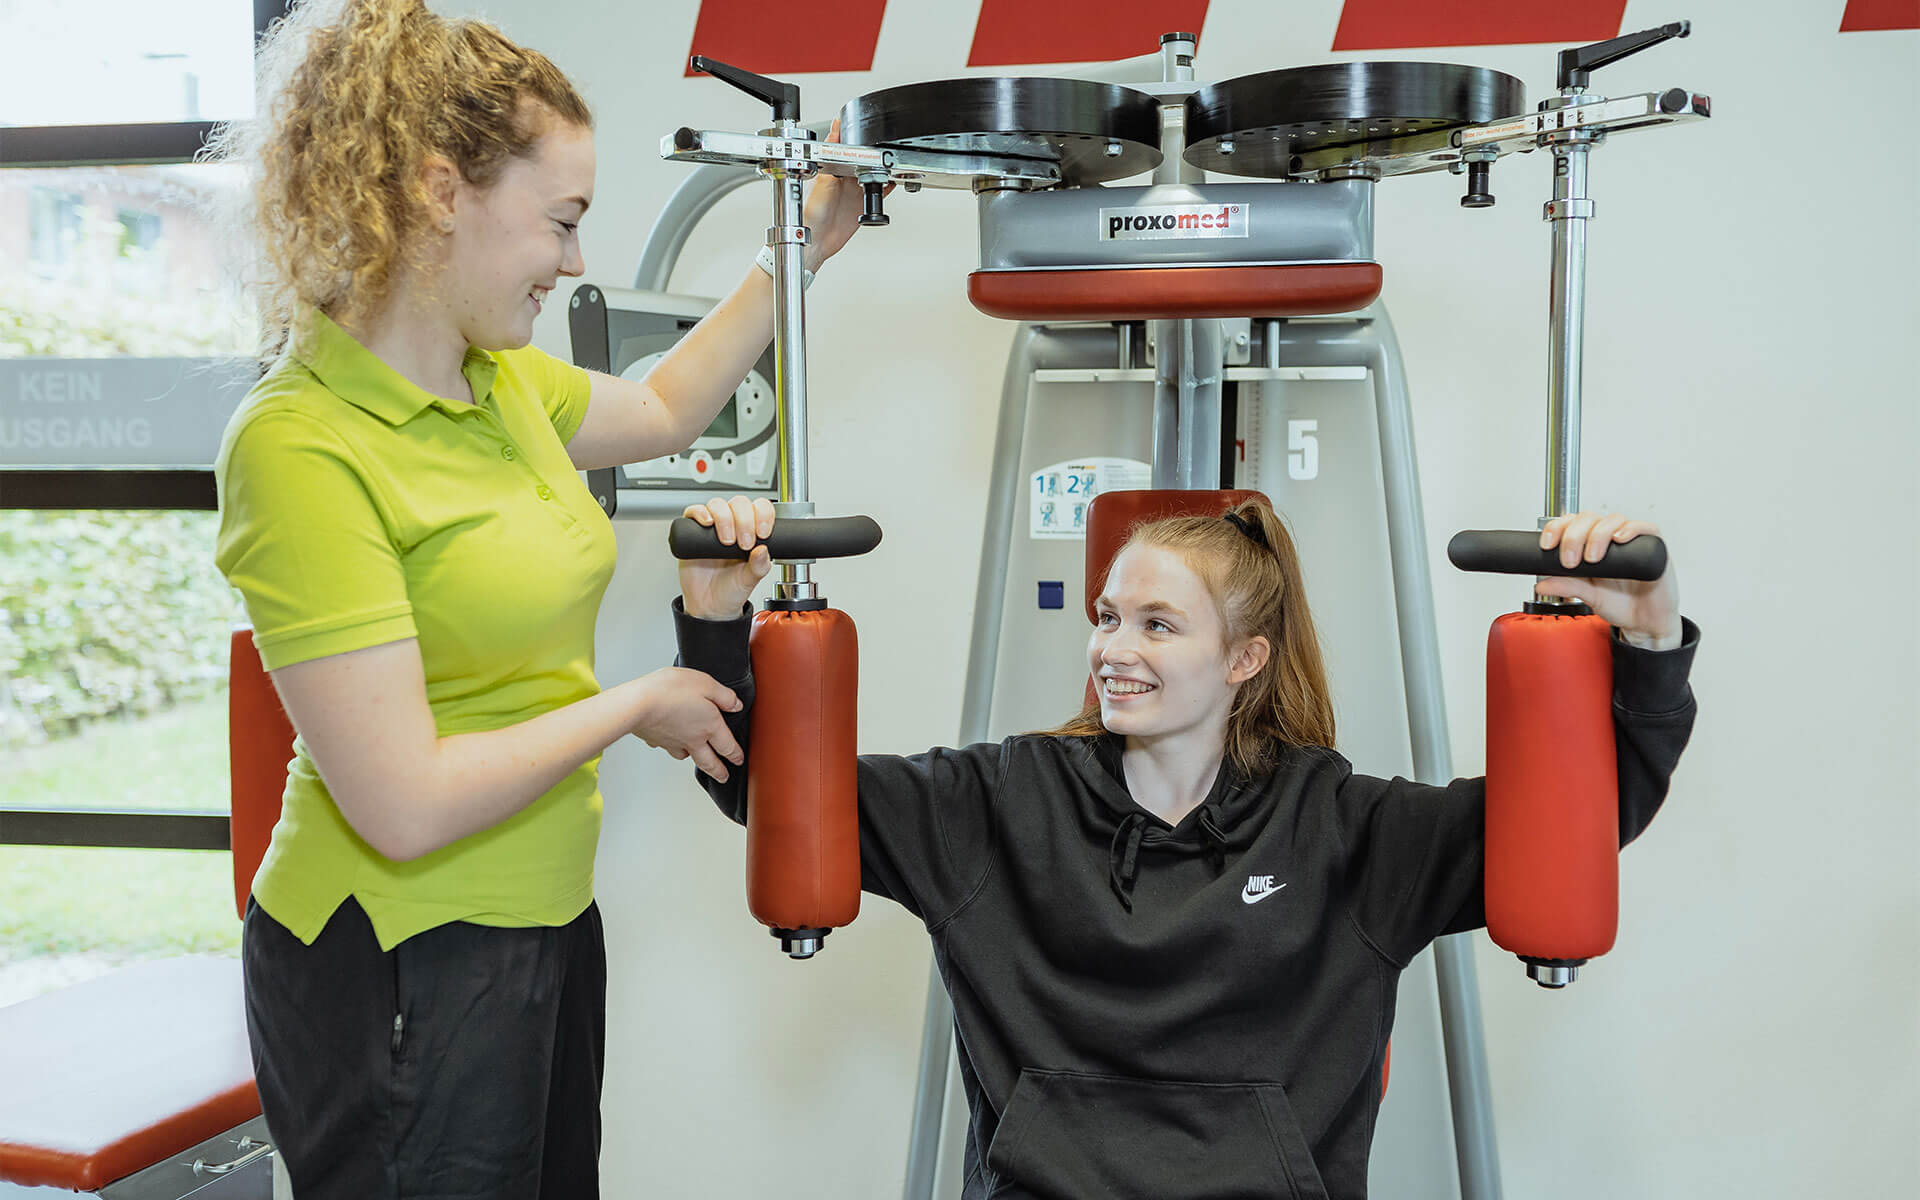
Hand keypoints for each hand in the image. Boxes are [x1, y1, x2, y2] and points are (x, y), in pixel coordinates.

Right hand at [630, 667, 743, 781]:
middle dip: (719, 771)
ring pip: (686, 756)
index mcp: (709, 726)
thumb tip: (736, 705)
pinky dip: (668, 746)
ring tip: (696, 759)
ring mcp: (673, 742)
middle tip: (723, 777)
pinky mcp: (655, 740)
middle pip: (709, 762)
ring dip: (694, 759)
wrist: (637, 704)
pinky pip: (665, 747)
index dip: (736, 755)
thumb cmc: (670, 691)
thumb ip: (724, 696)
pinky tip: (667, 740)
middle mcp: (692, 739)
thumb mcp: (706, 684)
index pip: (728, 746)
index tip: (739, 760)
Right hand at [679, 495, 774, 619]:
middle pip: (739, 503)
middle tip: (744, 543)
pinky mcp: (693, 531)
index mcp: (752, 531)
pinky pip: (694, 511)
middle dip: (744, 520)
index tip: (763, 533)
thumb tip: (763, 550)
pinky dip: (700, 512)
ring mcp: (713, 526)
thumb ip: (759, 566)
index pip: (760, 508)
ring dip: (725, 518)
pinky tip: (707, 523)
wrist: (709, 604)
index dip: (763, 515)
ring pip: (718, 504)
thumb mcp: (750, 580)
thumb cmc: (731, 589)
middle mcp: (733, 525)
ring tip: (726, 541)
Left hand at [801, 119, 890, 269]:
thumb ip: (831, 153)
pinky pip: (879, 192)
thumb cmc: (812, 212)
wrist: (817, 239)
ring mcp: (854, 191)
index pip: (848, 146)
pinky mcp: (862, 204)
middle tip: (884, 144)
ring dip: (882, 168)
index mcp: (833, 167)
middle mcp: (844, 178)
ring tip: (890, 161)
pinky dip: (887, 186)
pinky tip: (892, 180)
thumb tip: (835, 127)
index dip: (857, 136)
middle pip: (864, 158)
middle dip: (874, 151)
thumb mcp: (823, 177)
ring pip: (873, 173)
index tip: (866, 124)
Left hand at [1534, 512, 1682, 649]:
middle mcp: (1609, 538)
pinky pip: (1644, 527)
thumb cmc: (1621, 603)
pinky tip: (1619, 539)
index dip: (1556, 528)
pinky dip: (1630, 529)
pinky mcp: (1654, 546)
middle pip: (1588, 519)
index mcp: (1589, 544)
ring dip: (1597, 535)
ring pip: (1612, 520)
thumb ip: (1568, 587)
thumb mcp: (1589, 596)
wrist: (1646, 621)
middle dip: (1574, 536)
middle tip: (1570, 561)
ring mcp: (1631, 540)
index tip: (1547, 546)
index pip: (1571, 523)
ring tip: (1592, 558)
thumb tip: (1541, 584)